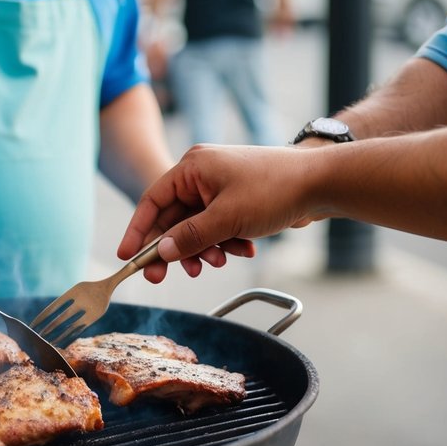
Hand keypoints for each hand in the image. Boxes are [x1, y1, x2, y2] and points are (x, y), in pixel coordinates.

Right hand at [117, 144, 324, 277]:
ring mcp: (219, 186)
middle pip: (172, 218)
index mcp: (192, 167)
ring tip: (216, 263)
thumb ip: (189, 238)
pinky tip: (240, 250)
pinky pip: (216, 225)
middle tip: (160, 277)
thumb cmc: (274, 190)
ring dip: (202, 248)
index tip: (125, 258)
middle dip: (172, 248)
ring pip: (195, 226)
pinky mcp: (235, 199)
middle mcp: (201, 174)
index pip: (152, 201)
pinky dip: (222, 241)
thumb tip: (159, 253)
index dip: (137, 231)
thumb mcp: (226, 219)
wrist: (321, 183)